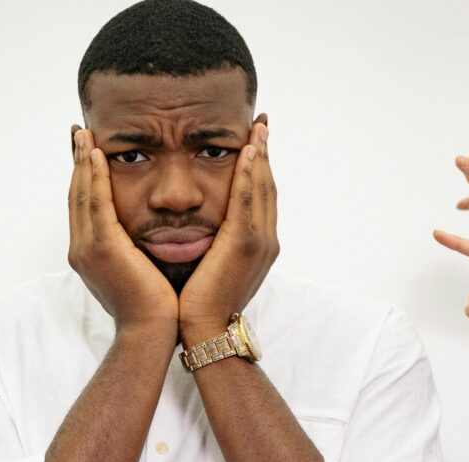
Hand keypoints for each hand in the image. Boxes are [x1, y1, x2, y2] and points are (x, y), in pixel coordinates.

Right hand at [68, 128, 177, 332]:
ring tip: (84, 134)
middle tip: (78, 132)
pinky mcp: (102, 248)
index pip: (82, 206)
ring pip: (82, 195)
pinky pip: (96, 204)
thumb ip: (132, 249)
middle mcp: (81, 249)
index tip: (85, 150)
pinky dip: (94, 177)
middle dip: (76, 162)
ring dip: (82, 161)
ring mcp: (88, 248)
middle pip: (76, 195)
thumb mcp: (138, 271)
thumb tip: (142, 235)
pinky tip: (97, 154)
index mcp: (88, 254)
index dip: (82, 176)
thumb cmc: (153, 306)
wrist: (151, 331)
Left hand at [178, 121, 276, 341]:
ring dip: (260, 155)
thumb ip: (215, 244)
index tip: (257, 142)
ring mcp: (259, 242)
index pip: (261, 197)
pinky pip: (248, 201)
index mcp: (259, 245)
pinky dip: (249, 175)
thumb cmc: (201, 304)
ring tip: (257, 128)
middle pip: (267, 186)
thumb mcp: (212, 267)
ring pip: (262, 188)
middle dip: (265, 153)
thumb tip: (202, 229)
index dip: (261, 167)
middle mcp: (266, 240)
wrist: (205, 330)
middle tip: (261, 124)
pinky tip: (247, 152)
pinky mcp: (244, 245)